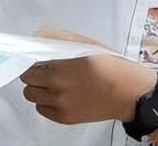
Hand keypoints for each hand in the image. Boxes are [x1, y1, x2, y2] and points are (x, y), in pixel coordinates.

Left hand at [20, 28, 155, 125]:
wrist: (130, 93)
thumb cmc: (111, 66)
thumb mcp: (84, 43)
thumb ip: (56, 39)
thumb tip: (37, 38)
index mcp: (59, 71)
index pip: (27, 68)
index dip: (32, 61)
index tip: (39, 59)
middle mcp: (56, 92)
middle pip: (27, 83)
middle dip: (34, 74)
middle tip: (47, 69)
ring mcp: (60, 107)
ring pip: (32, 97)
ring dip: (39, 88)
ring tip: (55, 82)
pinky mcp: (66, 119)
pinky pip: (42, 110)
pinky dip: (46, 102)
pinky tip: (61, 93)